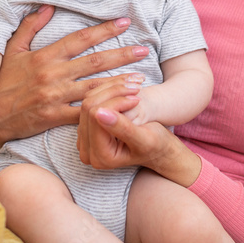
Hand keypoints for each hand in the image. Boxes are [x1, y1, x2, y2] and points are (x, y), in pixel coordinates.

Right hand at [0, 6, 148, 154]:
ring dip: (119, 83)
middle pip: (94, 61)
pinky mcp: (54, 117)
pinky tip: (121, 107)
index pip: (80, 38)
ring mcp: (55, 96)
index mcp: (44, 56)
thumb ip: (30, 26)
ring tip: (140, 79)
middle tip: (144, 49)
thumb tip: (48, 5)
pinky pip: (84, 113)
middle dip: (121, 54)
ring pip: (94, 87)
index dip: (104, 30)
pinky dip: (104, 109)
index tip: (124, 22)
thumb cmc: (1, 83)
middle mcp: (52, 74)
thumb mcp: (12, 50)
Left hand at [76, 81, 202, 186]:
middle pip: (89, 107)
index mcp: (100, 157)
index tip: (137, 99)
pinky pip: (92, 98)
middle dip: (113, 93)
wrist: (158, 147)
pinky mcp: (87, 125)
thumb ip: (123, 128)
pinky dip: (109, 89)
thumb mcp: (144, 139)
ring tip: (134, 86)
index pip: (95, 117)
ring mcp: (85, 137)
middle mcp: (87, 150)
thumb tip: (99, 113)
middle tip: (136, 88)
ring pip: (89, 99)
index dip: (115, 102)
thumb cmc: (156, 145)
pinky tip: (126, 85)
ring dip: (112, 87)